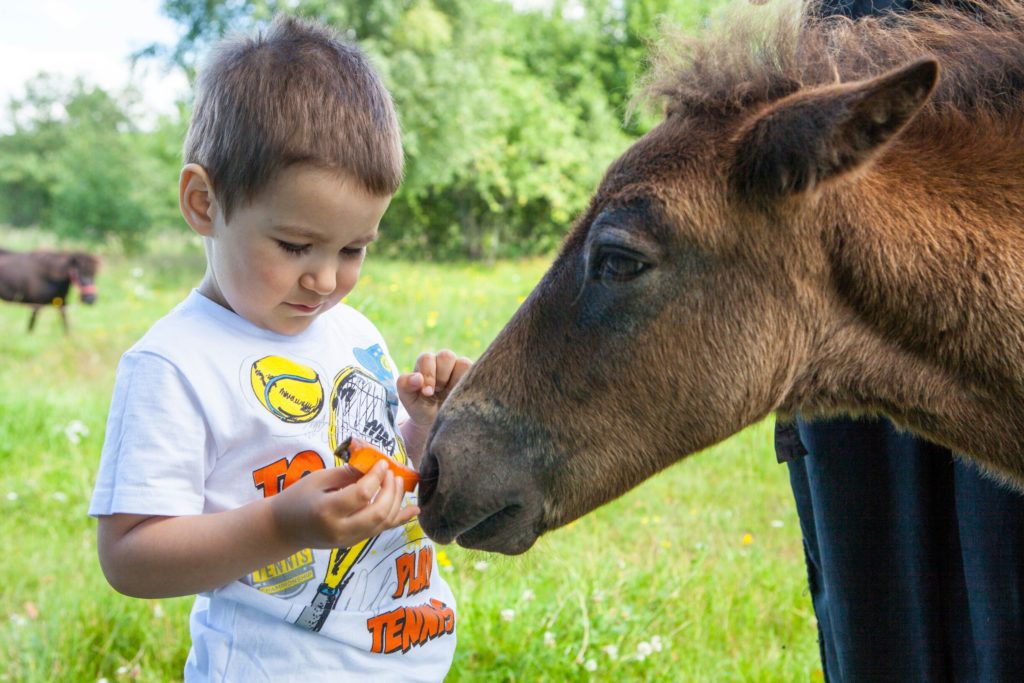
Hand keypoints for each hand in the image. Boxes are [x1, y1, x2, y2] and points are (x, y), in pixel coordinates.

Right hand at [270, 460, 418, 549]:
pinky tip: (414, 510)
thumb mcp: (318, 479)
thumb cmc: (298, 498)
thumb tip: (373, 464)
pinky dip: (399, 519)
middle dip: (391, 490)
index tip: (382, 463)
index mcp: (327, 511)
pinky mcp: (354, 543)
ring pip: (383, 524)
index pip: (362, 494)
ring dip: (396, 501)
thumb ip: (346, 473)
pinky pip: (381, 531)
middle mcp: (340, 530)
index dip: (376, 477)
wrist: (284, 529)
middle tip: (392, 473)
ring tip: (399, 482)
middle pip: (378, 513)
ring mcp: (348, 540)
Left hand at [397, 349, 471, 427]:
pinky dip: (468, 384)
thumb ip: (405, 385)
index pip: (427, 358)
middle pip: (446, 356)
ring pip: (462, 362)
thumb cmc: (421, 407)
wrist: (436, 423)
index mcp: (426, 364)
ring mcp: (459, 369)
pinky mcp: (472, 377)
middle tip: (439, 392)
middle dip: (441, 376)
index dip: (428, 374)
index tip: (427, 393)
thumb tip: (417, 378)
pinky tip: (461, 396)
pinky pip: (475, 372)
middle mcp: (443, 362)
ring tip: (451, 395)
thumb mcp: (408, 399)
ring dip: (456, 380)